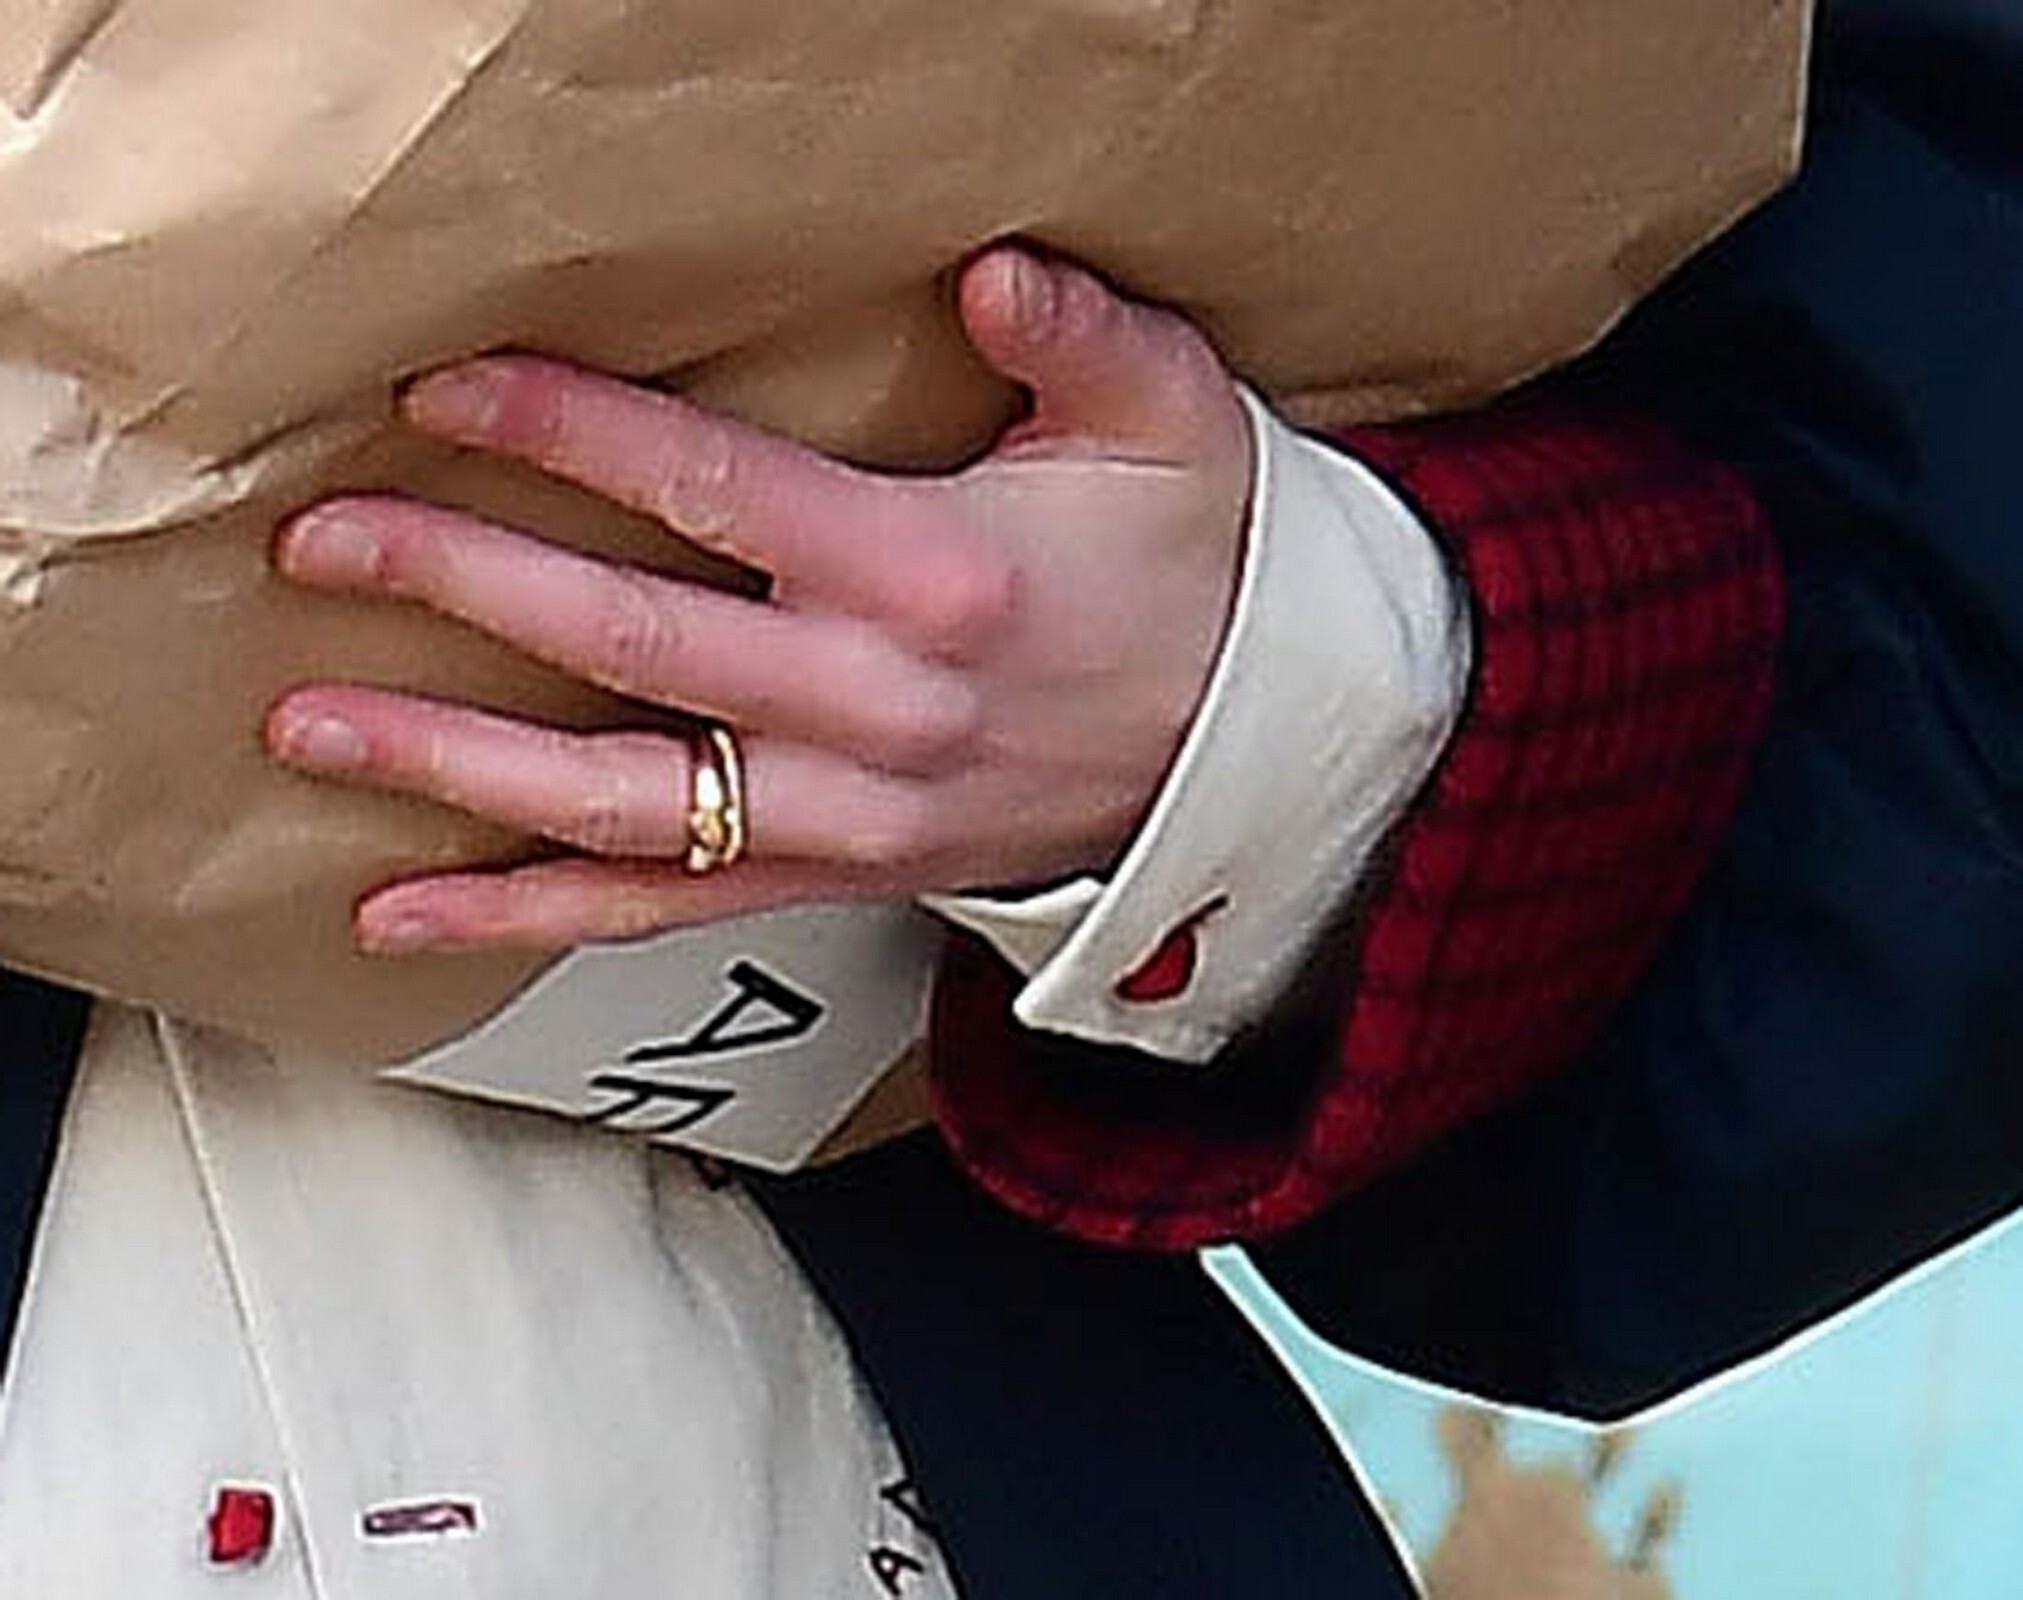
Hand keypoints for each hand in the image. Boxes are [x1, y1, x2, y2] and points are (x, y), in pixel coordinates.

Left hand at [266, 246, 1251, 952]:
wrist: (1241, 754)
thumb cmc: (1197, 575)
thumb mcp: (1176, 425)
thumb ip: (1085, 334)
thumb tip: (992, 268)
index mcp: (934, 575)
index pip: (714, 492)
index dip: (567, 435)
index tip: (447, 391)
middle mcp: (870, 706)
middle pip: (629, 646)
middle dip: (464, 582)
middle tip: (327, 540)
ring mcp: (843, 812)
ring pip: (620, 799)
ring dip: (455, 761)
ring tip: (313, 724)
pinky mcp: (835, 874)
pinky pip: (665, 907)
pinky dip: (530, 913)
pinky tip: (412, 910)